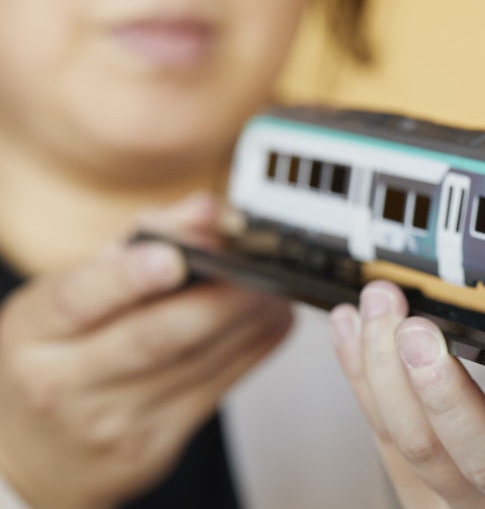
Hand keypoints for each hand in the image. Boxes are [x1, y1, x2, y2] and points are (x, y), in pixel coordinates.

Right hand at [0, 194, 293, 508]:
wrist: (36, 451)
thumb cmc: (58, 354)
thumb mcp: (73, 292)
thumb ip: (141, 240)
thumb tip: (207, 210)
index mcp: (33, 330)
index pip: (78, 300)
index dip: (129, 277)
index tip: (174, 257)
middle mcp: (63, 381)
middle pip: (153, 338)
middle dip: (218, 299)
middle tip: (257, 270)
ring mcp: (110, 421)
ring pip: (197, 363)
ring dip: (248, 319)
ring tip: (273, 287)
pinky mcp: (152, 447)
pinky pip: (218, 389)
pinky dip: (254, 347)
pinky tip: (269, 319)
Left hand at [330, 281, 484, 508]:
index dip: (452, 401)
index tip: (428, 335)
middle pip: (429, 452)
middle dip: (398, 371)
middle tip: (391, 308)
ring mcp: (452, 506)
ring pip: (397, 444)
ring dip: (372, 367)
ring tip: (370, 305)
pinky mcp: (425, 490)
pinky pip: (383, 437)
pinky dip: (362, 379)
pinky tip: (353, 334)